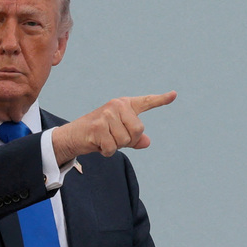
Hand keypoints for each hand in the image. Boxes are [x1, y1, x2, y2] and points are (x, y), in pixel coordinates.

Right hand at [52, 91, 176, 162]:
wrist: (73, 136)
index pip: (146, 102)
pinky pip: (113, 147)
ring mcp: (106, 114)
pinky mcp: (98, 126)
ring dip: (115, 146)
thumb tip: (147, 142)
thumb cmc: (98, 134)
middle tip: (114, 138)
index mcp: (124, 105)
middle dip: (128, 140)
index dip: (161, 99)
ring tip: (104, 139)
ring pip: (125, 140)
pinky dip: (106, 151)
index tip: (174, 94)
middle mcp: (116, 105)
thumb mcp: (118, 135)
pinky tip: (98, 144)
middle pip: (138, 130)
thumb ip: (134, 138)